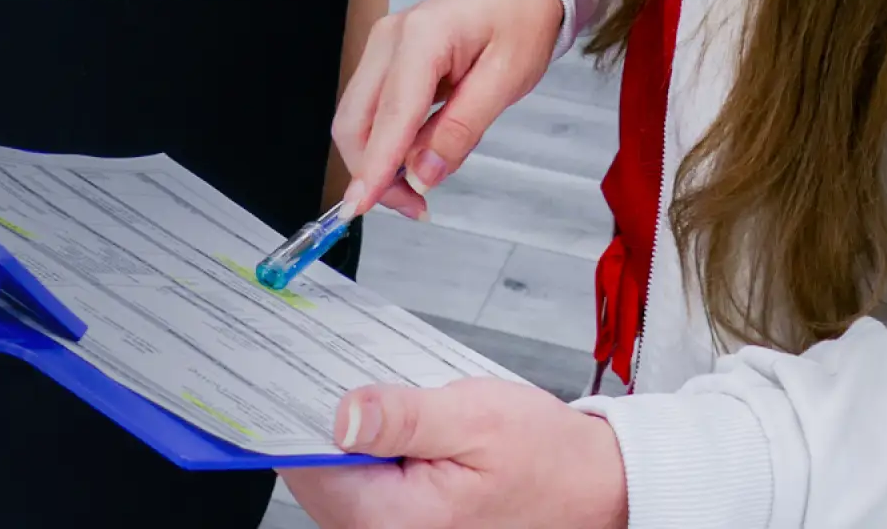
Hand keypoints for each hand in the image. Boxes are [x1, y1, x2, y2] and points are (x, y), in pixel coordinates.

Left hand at [282, 379, 627, 528]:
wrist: (594, 487)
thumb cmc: (546, 457)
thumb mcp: (475, 417)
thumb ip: (403, 416)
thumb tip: (343, 415)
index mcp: (397, 519)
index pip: (309, 471)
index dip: (296, 419)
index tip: (291, 376)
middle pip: (315, 476)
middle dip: (321, 421)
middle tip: (338, 373)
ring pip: (335, 479)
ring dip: (344, 436)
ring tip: (378, 399)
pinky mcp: (401, 525)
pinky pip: (360, 486)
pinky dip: (364, 452)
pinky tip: (389, 425)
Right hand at [331, 0, 564, 220]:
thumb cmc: (519, 23)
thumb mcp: (506, 80)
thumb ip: (462, 128)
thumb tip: (423, 174)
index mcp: (422, 38)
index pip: (390, 116)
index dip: (374, 167)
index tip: (359, 206)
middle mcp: (389, 39)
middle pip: (355, 121)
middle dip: (372, 172)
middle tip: (414, 206)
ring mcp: (381, 47)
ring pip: (356, 120)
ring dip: (377, 162)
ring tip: (418, 188)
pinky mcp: (384, 60)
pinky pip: (370, 111)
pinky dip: (384, 143)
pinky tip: (413, 158)